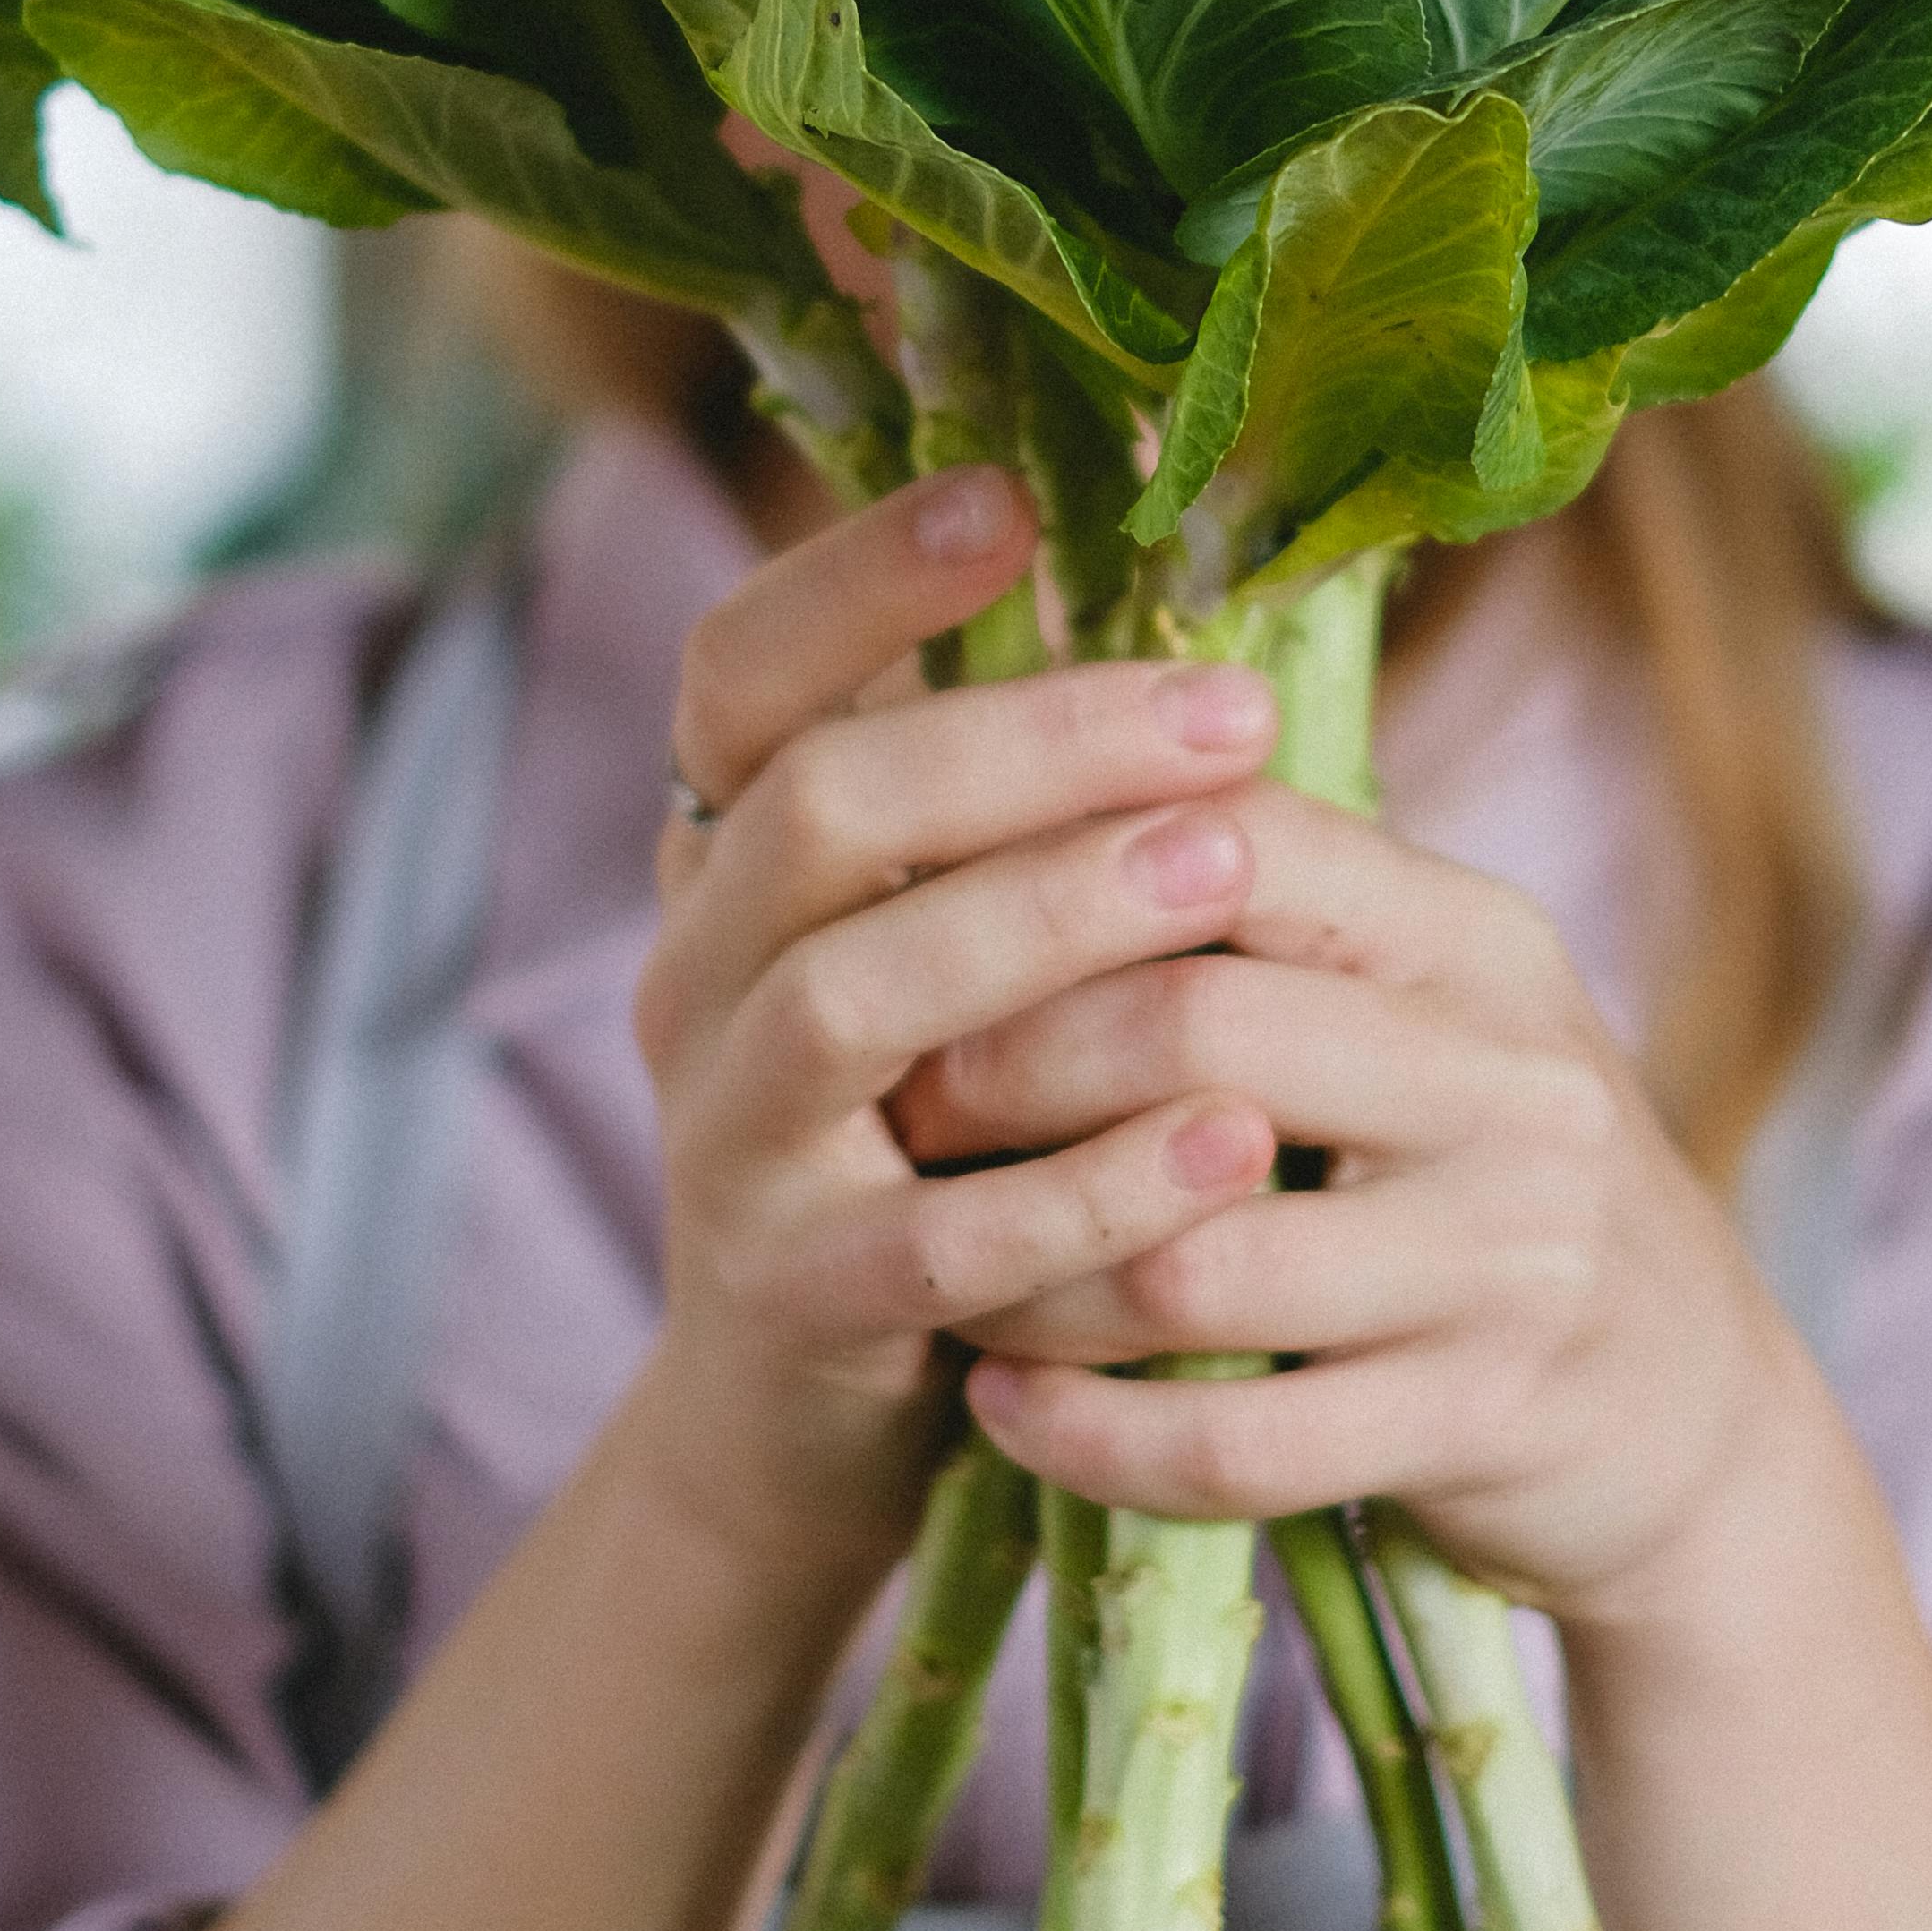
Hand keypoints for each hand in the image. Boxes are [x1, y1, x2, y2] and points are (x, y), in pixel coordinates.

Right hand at [618, 470, 1299, 1590]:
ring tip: (1232, 874)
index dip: (854, 576)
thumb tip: (1196, 631)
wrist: (808, 1431)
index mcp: (731, 868)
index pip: (738, 674)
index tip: (1008, 499)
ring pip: (857, 998)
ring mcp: (729, 1145)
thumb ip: (1012, 818)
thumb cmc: (938, 1142)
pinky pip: (942, 1236)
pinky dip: (1093, 1184)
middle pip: (824, 808)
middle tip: (1226, 715)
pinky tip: (1232, 1138)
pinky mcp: (797, 1305)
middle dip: (1030, 743)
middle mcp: (699, 980)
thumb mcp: (944, 957)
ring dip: (1051, 920)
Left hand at [920, 796, 1816, 1631]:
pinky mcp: (1482, 1424)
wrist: (1689, 1419)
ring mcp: (1510, 1262)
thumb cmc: (1479, 1177)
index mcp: (1471, 939)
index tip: (923, 920)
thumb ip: (1264, 916)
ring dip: (1024, 1278)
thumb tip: (1007, 787)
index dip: (1048, 874)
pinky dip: (1089, 1434)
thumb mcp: (1421, 1010)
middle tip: (899, 1114)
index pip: (1234, 837)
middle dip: (1004, 1077)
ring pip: (1191, 1260)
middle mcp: (1509, 1078)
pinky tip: (1005, 1405)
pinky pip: (1239, 1444)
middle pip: (1192, 1031)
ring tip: (938, 1269)